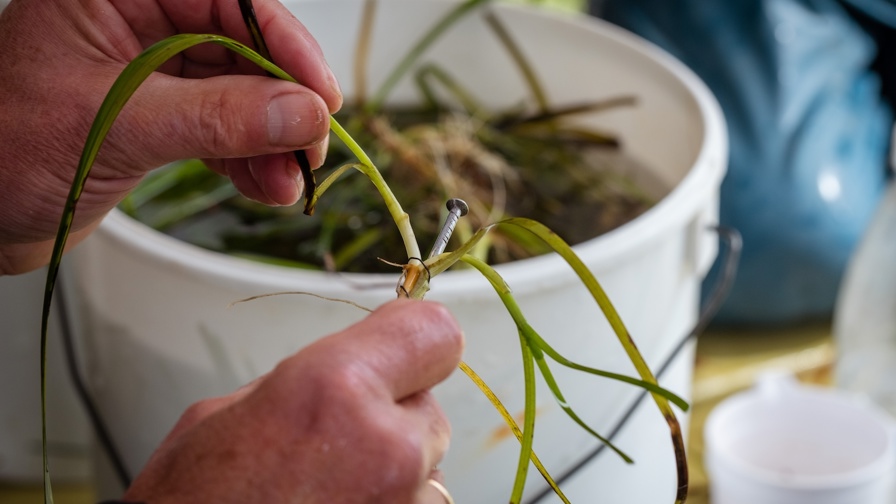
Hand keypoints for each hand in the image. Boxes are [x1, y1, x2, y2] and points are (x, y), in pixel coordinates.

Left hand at [0, 0, 341, 273]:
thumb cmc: (3, 151)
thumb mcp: (117, 127)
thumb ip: (215, 119)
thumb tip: (300, 113)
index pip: (226, 0)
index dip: (283, 42)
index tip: (319, 93)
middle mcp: (138, 24)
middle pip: (243, 49)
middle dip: (282, 105)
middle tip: (312, 147)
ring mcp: (152, 73)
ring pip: (241, 95)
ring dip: (273, 141)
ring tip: (290, 181)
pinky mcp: (161, 118)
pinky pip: (224, 130)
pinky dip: (251, 161)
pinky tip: (267, 185)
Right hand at [123, 299, 464, 503]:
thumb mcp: (222, 415)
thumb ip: (306, 379)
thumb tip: (349, 366)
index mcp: (333, 389)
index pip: (432, 332)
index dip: (415, 336)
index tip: (399, 343)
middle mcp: (384, 445)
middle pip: (426, 401)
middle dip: (389, 411)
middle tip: (333, 435)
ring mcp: (403, 502)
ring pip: (426, 460)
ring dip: (392, 464)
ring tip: (326, 486)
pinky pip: (418, 500)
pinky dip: (389, 501)